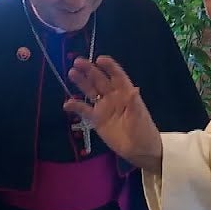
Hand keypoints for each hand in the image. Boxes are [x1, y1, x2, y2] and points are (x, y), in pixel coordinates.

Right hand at [64, 56, 162, 171]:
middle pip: (100, 79)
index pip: (116, 75)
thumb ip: (134, 103)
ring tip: (71, 73)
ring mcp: (104, 107)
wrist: (139, 150)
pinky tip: (67, 104)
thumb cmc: (143, 131)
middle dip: (89, 70)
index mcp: (125, 93)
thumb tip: (135, 89)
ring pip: (90, 91)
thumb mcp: (139, 117)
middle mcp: (113, 96)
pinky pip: (84, 110)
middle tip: (77, 61)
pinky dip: (75, 106)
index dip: (109, 66)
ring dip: (81, 82)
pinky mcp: (96, 119)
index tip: (99, 59)